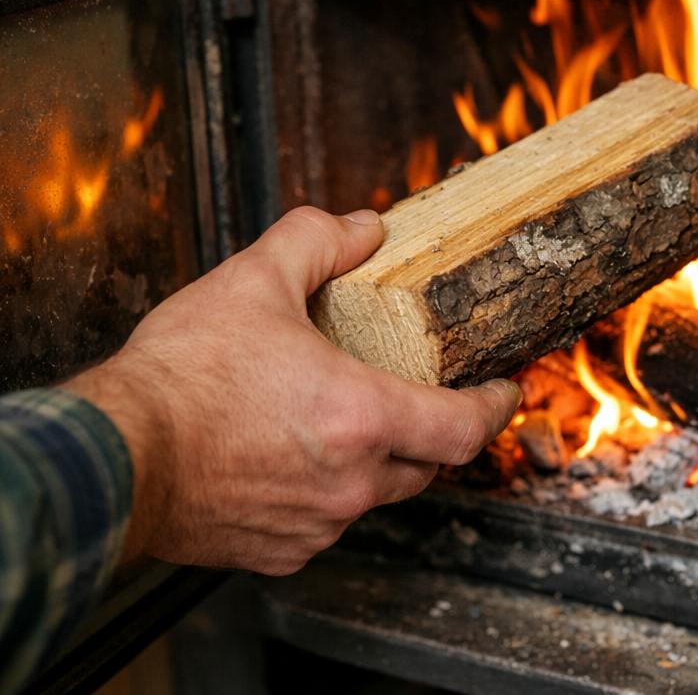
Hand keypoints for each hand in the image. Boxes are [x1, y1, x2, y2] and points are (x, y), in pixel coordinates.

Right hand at [63, 207, 521, 575]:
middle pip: (426, 463)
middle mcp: (349, 481)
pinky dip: (328, 491)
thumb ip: (318, 242)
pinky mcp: (279, 550)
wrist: (113, 456)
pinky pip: (327, 521)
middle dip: (432, 431)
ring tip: (342, 420)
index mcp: (361, 417)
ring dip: (375, 460)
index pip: (464, 427)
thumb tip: (363, 227)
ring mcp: (315, 523)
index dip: (494, 406)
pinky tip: (295, 458)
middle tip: (418, 396)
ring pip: (375, 495)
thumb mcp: (253, 280)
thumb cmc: (180, 378)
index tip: (503, 390)